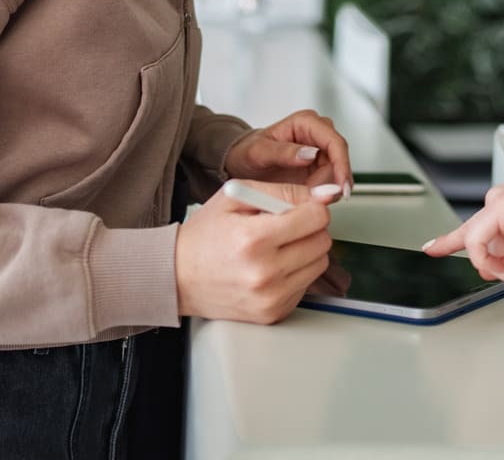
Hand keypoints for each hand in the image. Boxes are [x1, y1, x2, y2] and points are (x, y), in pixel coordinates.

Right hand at [175, 180, 339, 323]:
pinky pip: (306, 285)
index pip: (317, 216)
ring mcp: (271, 298)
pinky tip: (271, 268)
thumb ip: (283, 190)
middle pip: (323, 240)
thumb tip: (327, 194)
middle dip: (308, 229)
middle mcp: (265, 273)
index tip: (296, 209)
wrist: (177, 278)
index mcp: (254, 239)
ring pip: (320, 263)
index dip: (310, 207)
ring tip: (276, 248)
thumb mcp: (235, 196)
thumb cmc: (204, 236)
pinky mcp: (274, 313)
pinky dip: (295, 273)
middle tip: (282, 228)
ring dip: (305, 251)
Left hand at [224, 110, 354, 193]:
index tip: (340, 186)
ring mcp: (319, 152)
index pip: (335, 142)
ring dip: (327, 190)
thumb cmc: (247, 151)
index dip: (342, 165)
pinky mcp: (317, 168)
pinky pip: (329, 183)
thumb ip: (283, 152)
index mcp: (305, 123)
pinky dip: (322, 194)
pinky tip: (309, 200)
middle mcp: (316, 135)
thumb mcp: (258, 151)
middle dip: (332, 182)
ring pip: (336, 174)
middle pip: (339, 160)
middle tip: (317, 199)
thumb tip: (310, 154)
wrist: (240, 162)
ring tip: (307, 199)